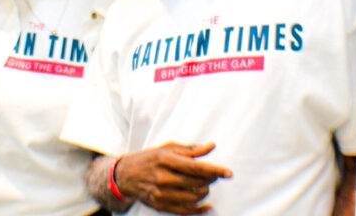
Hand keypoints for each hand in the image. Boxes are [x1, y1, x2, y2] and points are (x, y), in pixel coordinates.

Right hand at [115, 142, 231, 214]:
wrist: (126, 175)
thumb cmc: (150, 158)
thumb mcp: (167, 148)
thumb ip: (190, 149)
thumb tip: (211, 146)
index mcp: (165, 159)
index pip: (195, 166)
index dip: (214, 170)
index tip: (228, 172)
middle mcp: (163, 177)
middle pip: (196, 182)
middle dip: (210, 179)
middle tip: (214, 175)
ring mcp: (161, 193)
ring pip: (193, 197)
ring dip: (205, 192)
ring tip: (205, 185)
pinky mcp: (161, 205)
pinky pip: (185, 210)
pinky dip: (199, 209)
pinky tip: (206, 205)